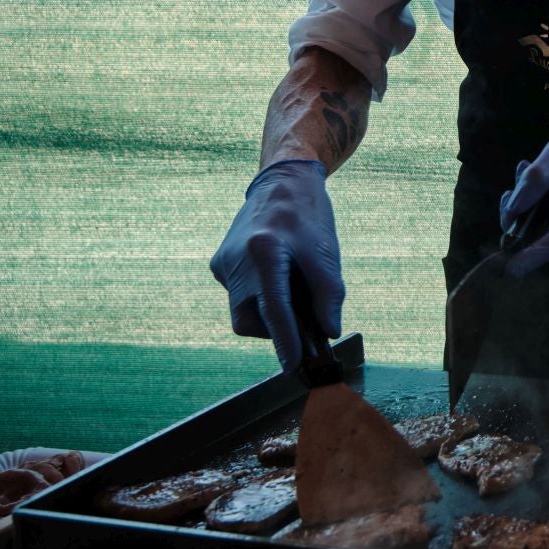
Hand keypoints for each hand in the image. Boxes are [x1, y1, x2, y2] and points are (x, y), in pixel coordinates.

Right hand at [210, 159, 343, 370]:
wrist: (283, 181)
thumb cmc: (308, 215)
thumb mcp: (326, 253)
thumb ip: (329, 295)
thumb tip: (328, 331)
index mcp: (264, 252)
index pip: (274, 310)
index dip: (285, 342)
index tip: (293, 367)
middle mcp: (235, 260)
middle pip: (249, 320)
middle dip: (275, 329)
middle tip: (303, 319)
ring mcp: (222, 263)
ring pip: (244, 310)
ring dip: (269, 310)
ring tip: (292, 284)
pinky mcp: (219, 264)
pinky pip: (240, 294)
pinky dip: (260, 295)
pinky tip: (277, 272)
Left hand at [498, 117, 548, 277]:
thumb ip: (538, 177)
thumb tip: (514, 207)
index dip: (532, 258)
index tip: (510, 270)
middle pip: (540, 236)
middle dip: (515, 220)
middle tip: (510, 189)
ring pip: (541, 227)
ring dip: (523, 207)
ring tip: (524, 172)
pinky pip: (547, 219)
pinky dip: (533, 204)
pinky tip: (534, 180)